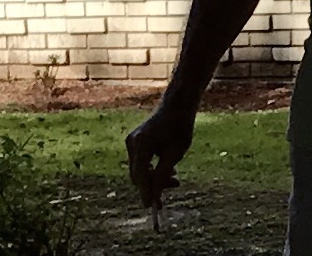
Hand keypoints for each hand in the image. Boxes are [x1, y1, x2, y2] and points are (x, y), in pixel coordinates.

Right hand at [125, 100, 193, 221]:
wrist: (177, 106)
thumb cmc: (179, 127)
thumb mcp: (176, 152)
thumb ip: (164, 173)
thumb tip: (155, 193)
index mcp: (142, 145)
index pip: (141, 176)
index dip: (146, 192)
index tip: (152, 206)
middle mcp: (132, 143)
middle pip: (138, 174)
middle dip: (154, 184)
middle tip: (175, 186)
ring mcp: (131, 142)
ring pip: (140, 169)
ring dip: (155, 176)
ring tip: (175, 176)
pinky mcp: (134, 141)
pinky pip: (141, 161)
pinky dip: (152, 167)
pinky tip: (169, 168)